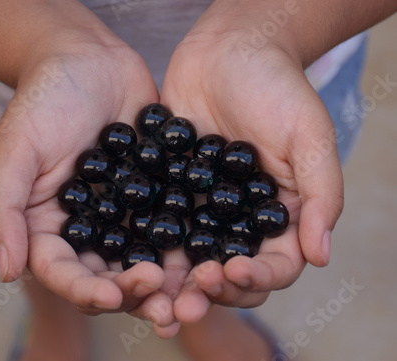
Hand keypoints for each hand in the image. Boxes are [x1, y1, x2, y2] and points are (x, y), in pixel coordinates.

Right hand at [0, 36, 176, 326]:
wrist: (89, 60)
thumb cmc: (44, 100)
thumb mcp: (15, 149)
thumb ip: (2, 208)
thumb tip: (6, 272)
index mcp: (50, 227)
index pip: (64, 273)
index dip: (86, 290)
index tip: (112, 294)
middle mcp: (90, 230)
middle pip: (111, 276)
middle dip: (135, 295)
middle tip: (164, 302)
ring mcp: (126, 215)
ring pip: (148, 259)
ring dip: (170, 283)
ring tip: (195, 293)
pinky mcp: (159, 196)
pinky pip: (176, 225)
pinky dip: (193, 244)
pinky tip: (216, 255)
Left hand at [159, 5, 343, 323]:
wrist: (229, 50)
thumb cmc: (277, 88)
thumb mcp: (308, 137)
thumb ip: (321, 195)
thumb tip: (321, 256)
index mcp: (279, 216)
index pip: (274, 265)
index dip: (256, 278)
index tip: (232, 271)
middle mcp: (239, 220)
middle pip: (226, 272)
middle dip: (208, 291)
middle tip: (185, 301)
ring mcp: (202, 208)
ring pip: (188, 258)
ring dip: (172, 283)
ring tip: (151, 293)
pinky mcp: (169, 191)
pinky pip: (157, 224)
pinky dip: (144, 246)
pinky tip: (126, 259)